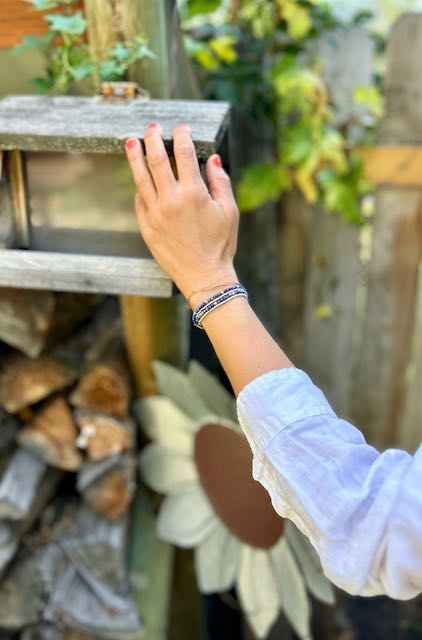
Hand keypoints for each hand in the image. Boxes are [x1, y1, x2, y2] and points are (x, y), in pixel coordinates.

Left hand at [125, 123, 239, 306]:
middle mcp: (171, 200)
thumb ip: (221, 182)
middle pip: (156, 160)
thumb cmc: (221, 246)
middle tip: (151, 128)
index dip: (181, 136)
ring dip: (135, 157)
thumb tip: (213, 159)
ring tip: (131, 142)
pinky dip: (140, 187)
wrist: (204, 278)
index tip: (180, 129)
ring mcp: (155, 214)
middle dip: (153, 139)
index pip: (184, 154)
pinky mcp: (147, 228)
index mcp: (194, 193)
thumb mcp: (229, 212)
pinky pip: (140, 201)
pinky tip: (140, 178)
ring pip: (141, 178)